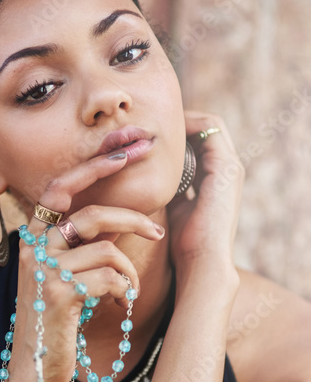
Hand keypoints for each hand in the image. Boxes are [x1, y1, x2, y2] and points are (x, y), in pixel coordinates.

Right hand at [8, 152, 163, 381]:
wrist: (37, 367)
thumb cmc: (57, 319)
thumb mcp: (66, 274)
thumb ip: (82, 245)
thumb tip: (122, 218)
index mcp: (34, 237)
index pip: (61, 188)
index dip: (95, 166)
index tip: (128, 151)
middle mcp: (33, 247)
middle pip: (91, 213)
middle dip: (131, 218)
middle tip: (158, 228)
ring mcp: (43, 269)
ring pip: (106, 249)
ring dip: (129, 270)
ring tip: (131, 289)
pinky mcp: (59, 292)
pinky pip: (109, 276)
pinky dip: (124, 290)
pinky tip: (119, 305)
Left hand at [166, 111, 244, 274]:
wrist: (202, 262)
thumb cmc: (186, 245)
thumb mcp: (175, 208)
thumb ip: (171, 190)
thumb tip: (150, 177)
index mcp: (217, 179)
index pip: (201, 141)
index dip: (179, 132)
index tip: (151, 132)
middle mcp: (228, 169)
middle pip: (206, 129)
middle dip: (180, 122)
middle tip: (151, 120)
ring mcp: (230, 167)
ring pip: (210, 125)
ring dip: (183, 119)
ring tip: (156, 120)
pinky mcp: (227, 167)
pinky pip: (210, 130)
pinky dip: (189, 124)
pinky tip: (164, 131)